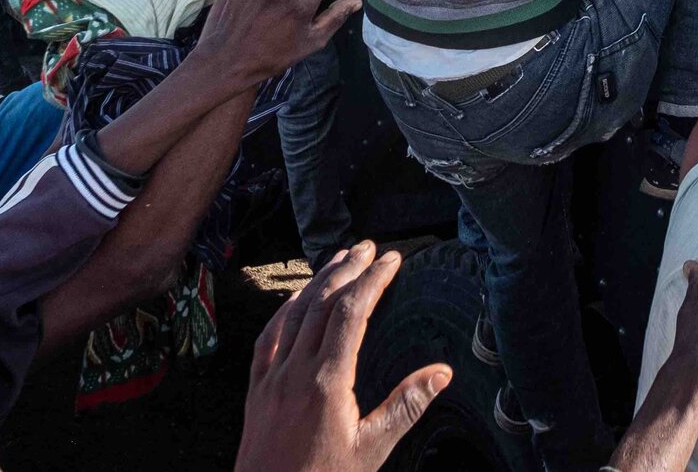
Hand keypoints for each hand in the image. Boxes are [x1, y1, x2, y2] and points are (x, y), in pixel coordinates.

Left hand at [233, 243, 447, 471]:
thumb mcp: (372, 450)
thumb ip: (405, 407)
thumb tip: (440, 373)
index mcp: (326, 382)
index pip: (351, 313)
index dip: (372, 280)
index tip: (391, 260)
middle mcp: (295, 371)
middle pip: (321, 303)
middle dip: (347, 269)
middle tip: (368, 247)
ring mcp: (271, 378)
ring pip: (293, 314)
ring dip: (316, 281)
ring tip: (337, 260)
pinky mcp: (256, 390)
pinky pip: (267, 338)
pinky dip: (283, 311)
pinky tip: (293, 301)